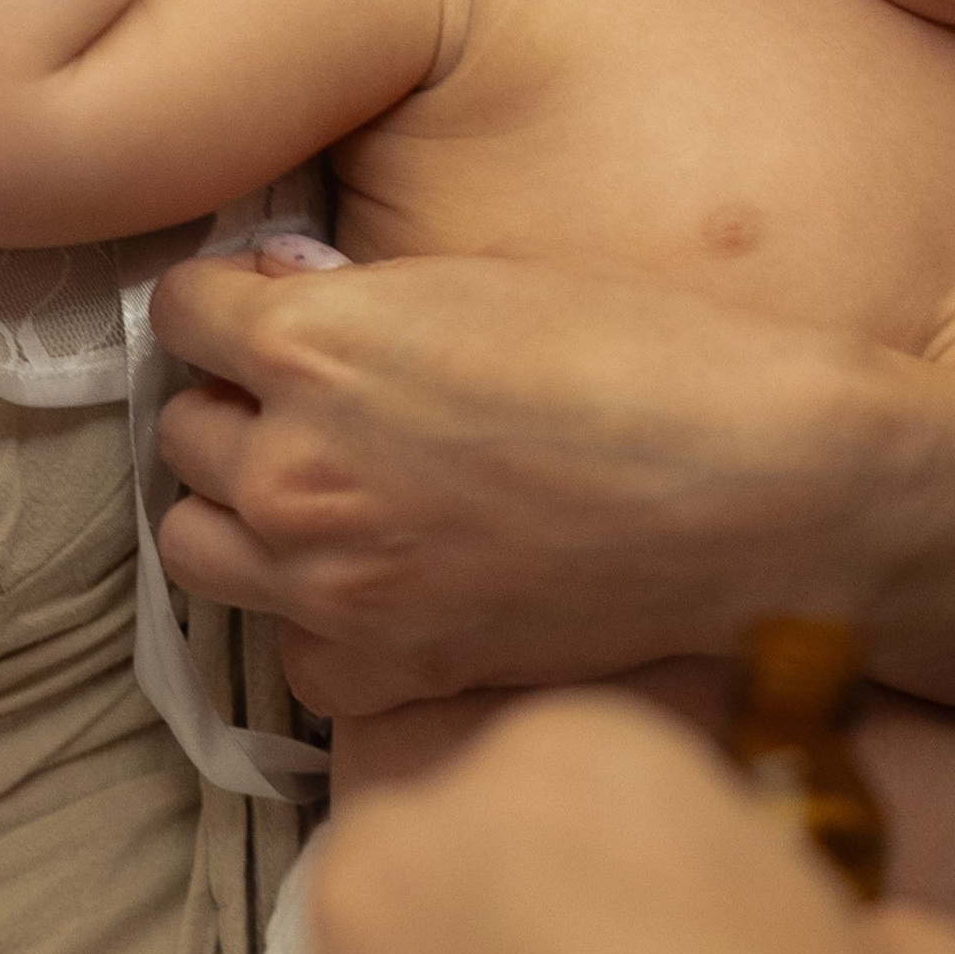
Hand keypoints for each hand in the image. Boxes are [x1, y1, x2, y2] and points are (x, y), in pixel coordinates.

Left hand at [152, 245, 897, 708]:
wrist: (772, 494)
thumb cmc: (661, 362)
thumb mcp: (493, 282)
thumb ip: (363, 299)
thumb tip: (282, 292)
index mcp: (317, 346)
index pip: (184, 312)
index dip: (232, 306)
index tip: (273, 312)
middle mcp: (298, 469)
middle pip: (181, 432)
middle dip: (238, 408)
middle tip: (317, 402)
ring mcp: (334, 586)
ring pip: (196, 546)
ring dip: (243, 511)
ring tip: (329, 490)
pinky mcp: (387, 671)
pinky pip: (290, 650)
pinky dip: (319, 619)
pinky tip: (390, 580)